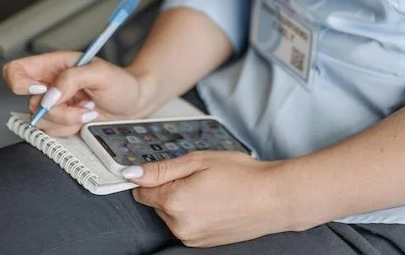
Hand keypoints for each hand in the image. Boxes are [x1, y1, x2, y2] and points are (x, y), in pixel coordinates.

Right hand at [3, 51, 155, 136]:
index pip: (16, 70)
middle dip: (56, 108)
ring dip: (67, 119)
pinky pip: (52, 132)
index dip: (20, 83)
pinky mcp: (61, 122)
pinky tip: (85, 117)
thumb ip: (72, 79)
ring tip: (87, 109)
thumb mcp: (99, 72)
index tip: (43, 90)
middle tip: (80, 101)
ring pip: (40, 121)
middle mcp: (49, 85)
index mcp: (53, 65)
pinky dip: (69, 128)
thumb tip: (50, 96)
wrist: (134, 104)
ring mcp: (54, 105)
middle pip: (29, 102)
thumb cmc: (120, 82)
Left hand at [130, 151, 290, 247]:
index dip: (152, 176)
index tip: (167, 170)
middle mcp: (179, 225)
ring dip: (182, 200)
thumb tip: (132, 173)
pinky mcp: (202, 244)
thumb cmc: (241, 175)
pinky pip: (186, 224)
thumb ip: (162, 169)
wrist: (273, 198)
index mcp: (175, 202)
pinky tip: (214, 201)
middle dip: (170, 187)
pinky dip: (194, 212)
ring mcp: (191, 238)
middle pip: (157, 202)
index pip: (142, 191)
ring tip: (210, 188)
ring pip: (171, 214)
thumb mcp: (199, 160)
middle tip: (198, 175)